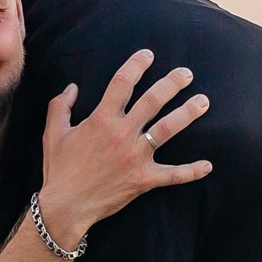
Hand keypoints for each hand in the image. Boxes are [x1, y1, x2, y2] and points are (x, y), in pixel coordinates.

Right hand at [36, 49, 210, 245]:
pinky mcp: (143, 179)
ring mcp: (135, 157)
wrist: (66, 206)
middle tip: (187, 73)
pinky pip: (173, 175)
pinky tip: (208, 166)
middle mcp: (122, 134)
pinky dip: (191, 171)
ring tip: (203, 101)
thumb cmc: (59, 169)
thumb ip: (61, 106)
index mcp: (101, 120)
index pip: (122, 83)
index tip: (149, 55)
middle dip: (172, 84)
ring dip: (187, 114)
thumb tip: (73, 87)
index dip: (136, 65)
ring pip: (167, 129)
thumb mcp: (53, 133)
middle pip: (152, 101)